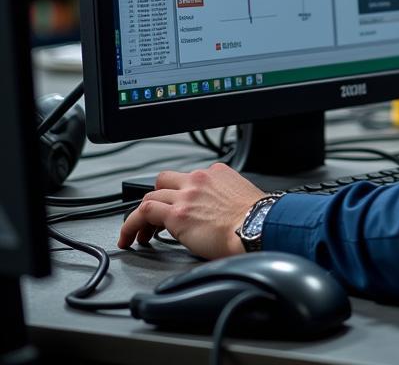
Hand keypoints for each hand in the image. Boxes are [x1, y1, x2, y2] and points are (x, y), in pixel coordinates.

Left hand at [117, 161, 265, 259]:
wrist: (258, 226)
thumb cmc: (257, 218)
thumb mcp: (242, 196)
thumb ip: (225, 197)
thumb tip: (222, 212)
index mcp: (217, 173)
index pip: (189, 179)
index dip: (179, 195)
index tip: (178, 208)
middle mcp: (199, 179)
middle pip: (165, 181)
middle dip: (158, 198)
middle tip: (155, 219)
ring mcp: (186, 195)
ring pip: (150, 196)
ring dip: (142, 215)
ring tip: (138, 234)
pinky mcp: (176, 214)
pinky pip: (142, 213)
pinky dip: (131, 225)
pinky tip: (129, 237)